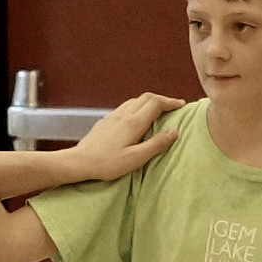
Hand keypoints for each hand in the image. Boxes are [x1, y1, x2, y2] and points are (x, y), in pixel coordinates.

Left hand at [62, 92, 185, 181]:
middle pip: (146, 97)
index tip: (181, 104)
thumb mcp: (136, 158)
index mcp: (134, 122)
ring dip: (150, 101)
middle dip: (162, 99)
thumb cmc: (108, 163)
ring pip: (135, 100)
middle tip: (173, 105)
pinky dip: (138, 105)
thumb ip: (156, 144)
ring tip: (159, 109)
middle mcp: (124, 114)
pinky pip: (126, 105)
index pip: (156, 103)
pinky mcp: (106, 120)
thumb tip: (174, 131)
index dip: (171, 102)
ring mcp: (113, 115)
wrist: (80, 161)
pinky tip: (138, 115)